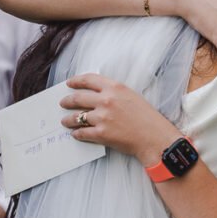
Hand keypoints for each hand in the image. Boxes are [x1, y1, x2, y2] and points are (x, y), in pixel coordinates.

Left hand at [60, 73, 180, 165]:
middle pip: (78, 98)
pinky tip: (75, 134)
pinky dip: (76, 134)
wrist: (154, 137)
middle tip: (63, 103)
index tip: (69, 83)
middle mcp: (106, 100)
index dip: (76, 81)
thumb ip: (113, 92)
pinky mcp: (101, 134)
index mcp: (115, 87)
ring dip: (68, 119)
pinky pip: (82, 133)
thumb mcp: (131, 96)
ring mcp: (102, 117)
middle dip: (67, 101)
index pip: (89, 79)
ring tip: (65, 121)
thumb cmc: (146, 117)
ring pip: (77, 117)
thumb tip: (96, 93)